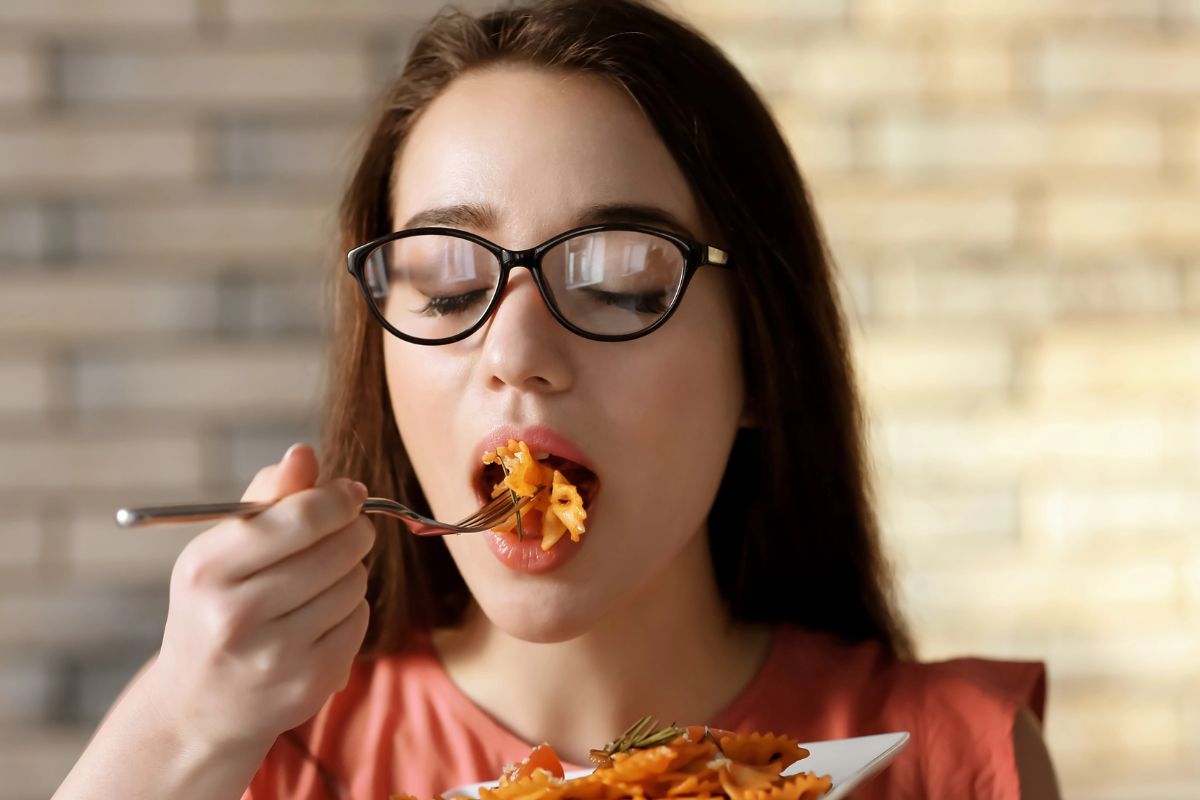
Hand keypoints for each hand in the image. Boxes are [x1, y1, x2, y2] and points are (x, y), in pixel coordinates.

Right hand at [140, 444, 374, 751]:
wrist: (199, 707)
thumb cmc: (216, 607)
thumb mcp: (220, 550)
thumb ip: (266, 497)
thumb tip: (304, 453)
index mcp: (207, 569)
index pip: (298, 517)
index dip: (338, 498)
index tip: (351, 493)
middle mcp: (236, 615)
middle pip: (338, 549)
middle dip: (353, 530)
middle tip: (348, 529)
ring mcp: (275, 655)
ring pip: (354, 583)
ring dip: (350, 571)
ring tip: (322, 579)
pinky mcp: (309, 684)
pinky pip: (360, 620)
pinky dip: (351, 609)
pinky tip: (321, 616)